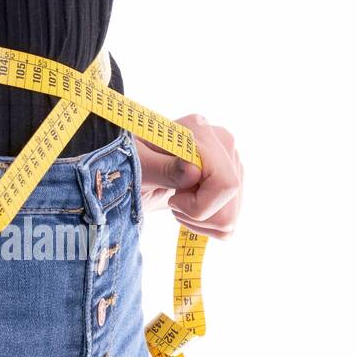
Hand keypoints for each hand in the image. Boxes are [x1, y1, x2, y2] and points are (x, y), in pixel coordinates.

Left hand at [135, 114, 241, 237]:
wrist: (128, 174)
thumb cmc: (126, 166)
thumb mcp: (136, 169)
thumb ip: (162, 168)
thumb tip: (194, 170)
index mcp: (200, 131)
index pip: (225, 184)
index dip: (198, 205)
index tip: (172, 198)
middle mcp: (222, 143)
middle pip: (231, 203)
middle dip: (198, 214)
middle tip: (173, 199)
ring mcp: (230, 164)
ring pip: (231, 217)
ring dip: (199, 220)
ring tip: (178, 201)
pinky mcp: (230, 184)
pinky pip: (229, 224)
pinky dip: (205, 226)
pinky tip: (187, 207)